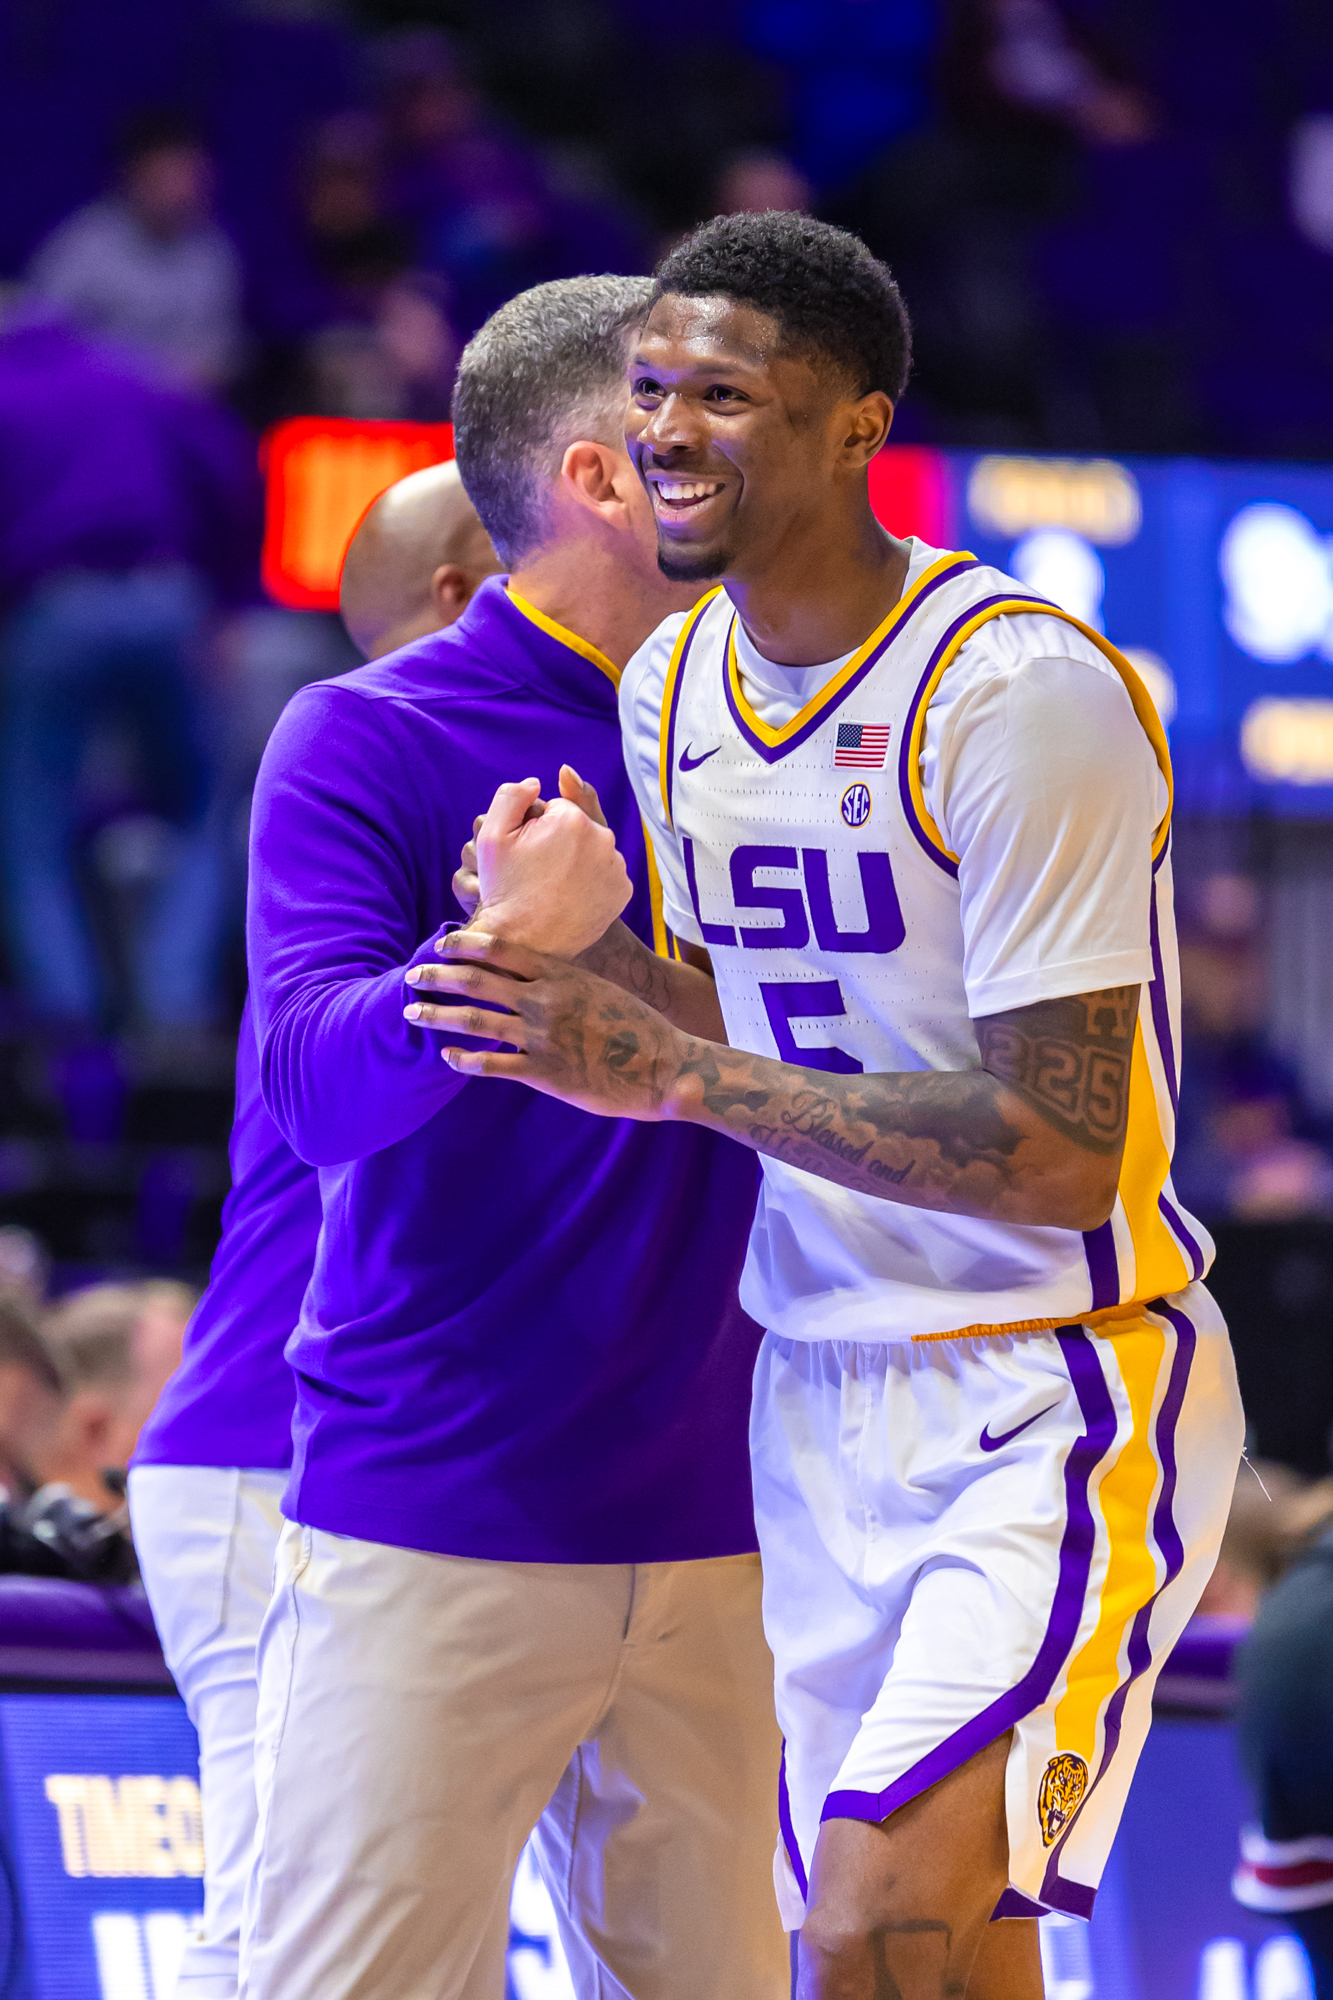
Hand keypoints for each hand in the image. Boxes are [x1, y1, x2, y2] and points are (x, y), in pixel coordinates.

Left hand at [404, 930, 685, 1118]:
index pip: (501, 948)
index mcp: (561, 974)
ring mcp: (544, 1037)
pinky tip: (445, 1056)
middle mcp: (546, 1000)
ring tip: (413, 1013)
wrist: (666, 1067)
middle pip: (478, 981)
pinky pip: (492, 1065)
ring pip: (476, 1021)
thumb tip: (538, 968)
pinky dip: (464, 1058)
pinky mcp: (546, 1073)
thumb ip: (565, 978)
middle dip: (439, 977)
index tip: (441, 943)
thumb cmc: (638, 1026)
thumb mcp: (601, 988)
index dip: (464, 943)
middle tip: (412, 976)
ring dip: (439, 1015)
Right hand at [468, 768, 628, 955]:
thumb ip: (512, 796)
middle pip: (576, 828)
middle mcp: (603, 838)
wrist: (527, 943)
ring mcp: (617, 867)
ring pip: (591, 851)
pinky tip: (570, 897)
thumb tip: (538, 782)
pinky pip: (605, 874)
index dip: (535, 830)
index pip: (554, 809)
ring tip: (553, 887)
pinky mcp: (623, 890)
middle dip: (558, 844)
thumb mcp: (493, 836)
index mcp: (572, 819)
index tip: (526, 855)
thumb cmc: (505, 889)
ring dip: (575, 862)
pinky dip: (590, 882)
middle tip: (537, 873)